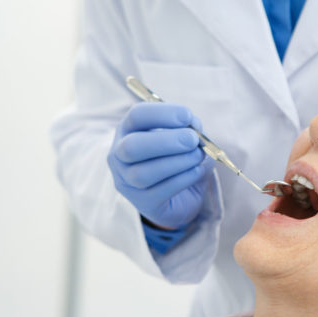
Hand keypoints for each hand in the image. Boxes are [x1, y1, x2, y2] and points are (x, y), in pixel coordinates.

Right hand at [108, 102, 213, 229]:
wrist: (178, 196)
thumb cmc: (176, 158)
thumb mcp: (181, 138)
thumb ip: (187, 129)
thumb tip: (194, 127)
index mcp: (128, 130)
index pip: (136, 116)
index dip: (162, 114)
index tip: (187, 116)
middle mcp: (120, 155)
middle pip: (132, 147)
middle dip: (165, 141)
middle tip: (192, 140)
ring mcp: (127, 182)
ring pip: (143, 173)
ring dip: (177, 162)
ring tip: (197, 157)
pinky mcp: (142, 202)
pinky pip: (160, 191)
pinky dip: (183, 179)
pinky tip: (196, 172)